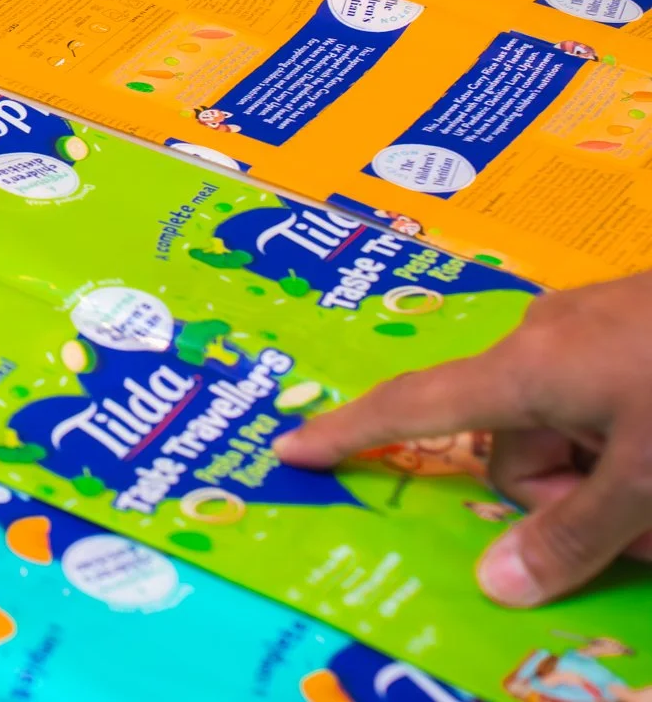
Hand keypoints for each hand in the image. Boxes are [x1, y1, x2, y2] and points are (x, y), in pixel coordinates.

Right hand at [278, 270, 651, 606]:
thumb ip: (576, 538)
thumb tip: (497, 585)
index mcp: (526, 369)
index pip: (413, 408)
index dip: (350, 432)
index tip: (290, 448)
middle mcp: (543, 335)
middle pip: (515, 445)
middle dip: (570, 499)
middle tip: (649, 532)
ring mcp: (594, 322)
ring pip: (570, 427)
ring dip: (617, 476)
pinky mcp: (638, 321)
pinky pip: (607, 397)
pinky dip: (637, 441)